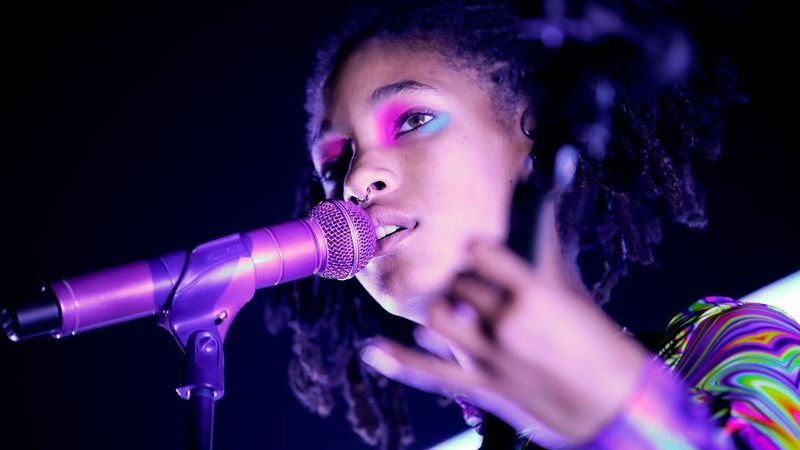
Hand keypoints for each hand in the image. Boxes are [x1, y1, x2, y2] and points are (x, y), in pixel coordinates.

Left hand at [360, 200, 647, 444]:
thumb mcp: (572, 292)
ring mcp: (493, 357)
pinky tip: (373, 349)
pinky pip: (432, 373)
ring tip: (448, 308)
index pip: (482, 253)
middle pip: (458, 287)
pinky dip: (399, 361)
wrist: (616, 405)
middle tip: (466, 284)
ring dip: (438, 311)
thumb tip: (534, 188)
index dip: (474, 249)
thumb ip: (545, 248)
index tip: (473, 247)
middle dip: (460, 284)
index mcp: (535, 293)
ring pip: (438, 321)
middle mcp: (509, 323)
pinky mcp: (484, 387)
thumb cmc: (597, 343)